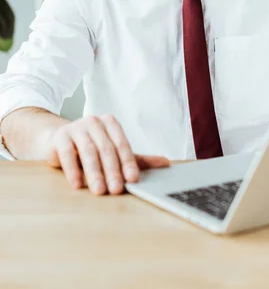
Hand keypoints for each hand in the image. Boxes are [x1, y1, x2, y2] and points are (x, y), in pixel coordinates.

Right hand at [45, 114, 169, 194]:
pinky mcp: (60, 137)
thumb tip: (166, 163)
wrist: (58, 139)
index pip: (122, 144)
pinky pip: (68, 153)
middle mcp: (94, 122)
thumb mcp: (114, 152)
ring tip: (99, 191)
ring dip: (94, 173)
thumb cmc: (92, 147)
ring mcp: (76, 127)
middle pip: (106, 149)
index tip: (133, 179)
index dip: (128, 162)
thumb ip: (137, 159)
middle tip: (117, 189)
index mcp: (111, 123)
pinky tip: (77, 184)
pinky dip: (73, 169)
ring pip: (88, 151)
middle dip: (112, 171)